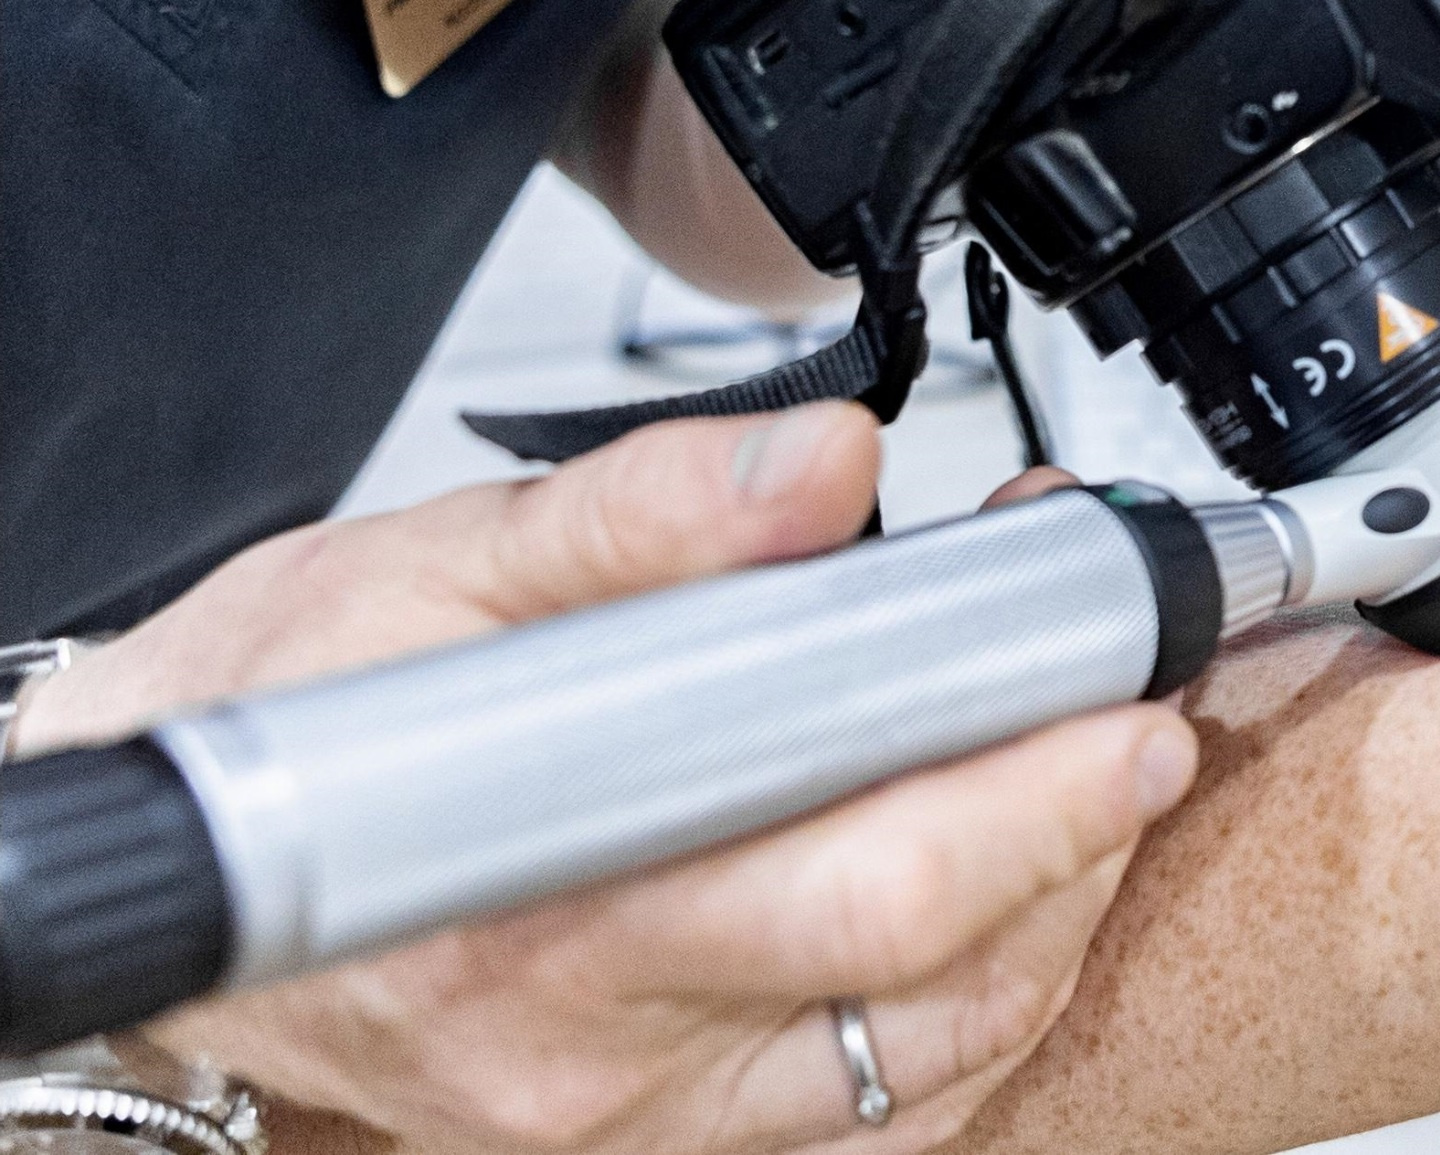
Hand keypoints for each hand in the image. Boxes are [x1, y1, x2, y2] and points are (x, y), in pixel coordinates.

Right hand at [18, 405, 1196, 1154]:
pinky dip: (980, 1008)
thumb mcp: (432, 568)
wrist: (178, 872)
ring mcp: (637, 1118)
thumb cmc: (289, 719)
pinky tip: (1012, 905)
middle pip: (920, 967)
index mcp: (544, 907)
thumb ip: (647, 518)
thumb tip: (827, 465)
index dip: (1024, 769)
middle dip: (1080, 824)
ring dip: (1055, 914)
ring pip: (929, 1052)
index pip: (855, 872)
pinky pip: (883, 1111)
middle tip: (1148, 713)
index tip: (1117, 670)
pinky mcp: (666, 1141)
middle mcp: (595, 1048)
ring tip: (1092, 780)